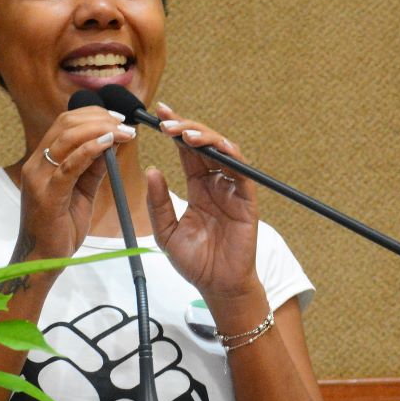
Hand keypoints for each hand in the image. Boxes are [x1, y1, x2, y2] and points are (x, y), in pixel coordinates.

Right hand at [16, 108, 135, 260]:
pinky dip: (90, 150)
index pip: (64, 123)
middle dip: (99, 118)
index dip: (93, 114)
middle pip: (66, 124)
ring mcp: (39, 178)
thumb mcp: (82, 192)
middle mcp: (36, 164)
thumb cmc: (61, 228)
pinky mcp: (48, 195)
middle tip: (125, 123)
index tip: (118, 118)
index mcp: (42, 161)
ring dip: (100, 130)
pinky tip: (109, 143)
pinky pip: (69, 165)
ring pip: (67, 139)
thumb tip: (113, 144)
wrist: (42, 260)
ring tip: (125, 132)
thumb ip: (94, 168)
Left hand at [144, 102, 260, 301]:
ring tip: (184, 133)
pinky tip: (217, 147)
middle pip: (204, 145)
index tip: (158, 114)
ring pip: (223, 152)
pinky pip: (242, 172)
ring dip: (205, 137)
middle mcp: (216, 183)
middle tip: (166, 121)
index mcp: (197, 187)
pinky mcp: (247, 200)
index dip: (175, 131)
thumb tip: (152, 171)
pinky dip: (232, 156)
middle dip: (186, 128)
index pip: (186, 151)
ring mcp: (232, 190)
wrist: (217, 287)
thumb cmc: (195, 262)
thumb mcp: (166, 232)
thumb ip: (158, 203)